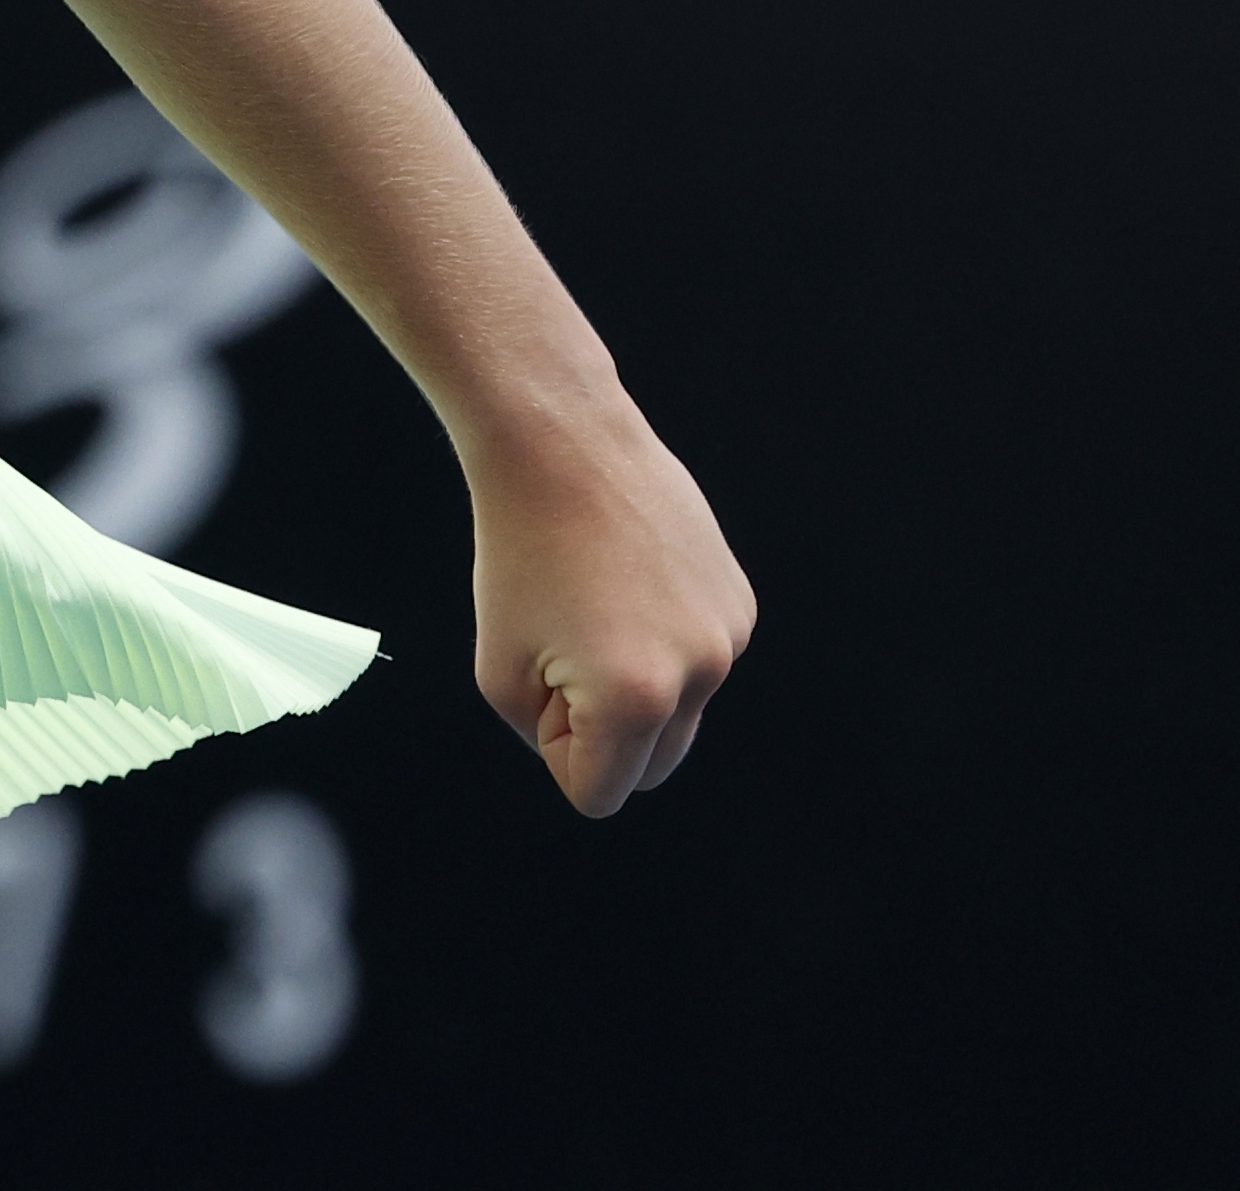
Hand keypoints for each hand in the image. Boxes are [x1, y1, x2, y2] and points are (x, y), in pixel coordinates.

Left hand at [466, 399, 754, 812]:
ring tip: (593, 607)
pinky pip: (696, 661)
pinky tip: (629, 582)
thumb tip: (601, 755)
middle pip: (653, 766)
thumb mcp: (500, 672)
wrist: (563, 447)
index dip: (558, 750)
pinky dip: (660, 642)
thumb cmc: (517, 555)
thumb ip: (546, 737)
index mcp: (636, 698)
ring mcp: (729, 637)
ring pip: (679, 712)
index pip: (599, 792)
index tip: (539, 682)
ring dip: (634, 685)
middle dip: (604, 733)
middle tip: (563, 652)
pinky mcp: (740, 604)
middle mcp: (700, 673)